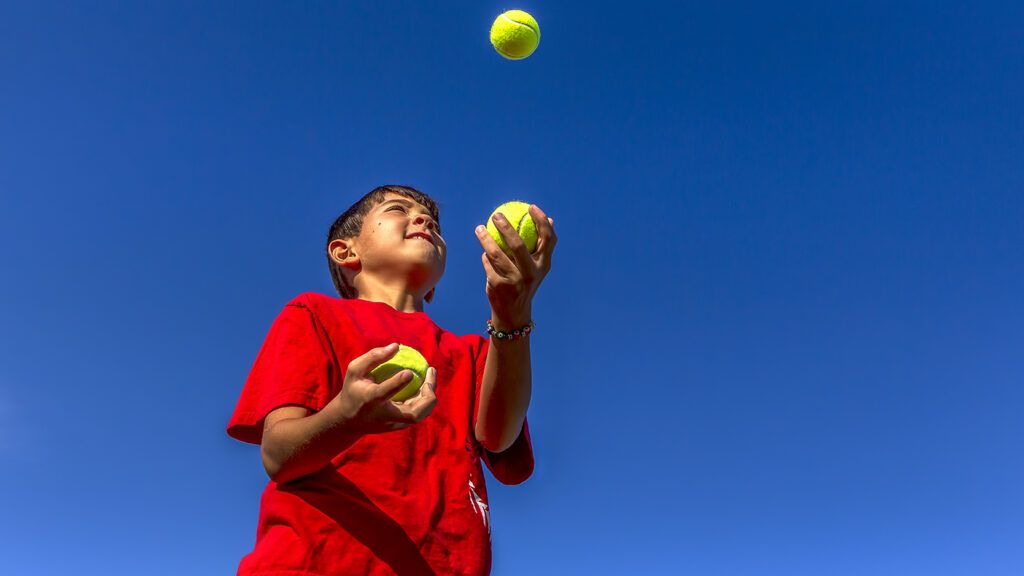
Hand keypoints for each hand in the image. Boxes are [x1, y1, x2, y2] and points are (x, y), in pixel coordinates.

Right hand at [334, 343, 437, 432]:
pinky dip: (425, 399)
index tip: (409, 372)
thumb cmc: (353, 389)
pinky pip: (418, 413)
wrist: (349, 421)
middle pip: (413, 414)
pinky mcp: (399, 426)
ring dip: (429, 394)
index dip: (398, 383)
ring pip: (420, 414)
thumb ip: (373, 357)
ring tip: (429, 375)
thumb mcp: (355, 370)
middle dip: (428, 394)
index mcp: (370, 399)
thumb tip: (396, 346)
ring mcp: (393, 424)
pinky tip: (424, 385)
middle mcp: (384, 415)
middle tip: (431, 371)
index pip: (385, 392)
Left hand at [474, 204, 556, 324]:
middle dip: (506, 227)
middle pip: (518, 245)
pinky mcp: (499, 286)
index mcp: (543, 265)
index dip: (541, 221)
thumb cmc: (525, 281)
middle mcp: (531, 273)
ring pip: (496, 254)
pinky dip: (485, 257)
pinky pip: (488, 264)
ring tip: (480, 228)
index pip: (547, 239)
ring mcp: (515, 281)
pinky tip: (483, 251)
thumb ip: (540, 246)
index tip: (531, 207)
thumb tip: (550, 219)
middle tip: (496, 215)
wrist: (514, 313)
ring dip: (486, 239)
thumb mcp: (536, 266)